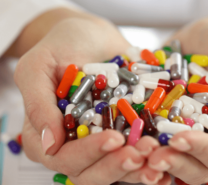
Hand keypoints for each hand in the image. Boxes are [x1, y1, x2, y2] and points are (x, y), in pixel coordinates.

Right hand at [15, 17, 167, 183]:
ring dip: (140, 166)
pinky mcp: (124, 133)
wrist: (92, 36)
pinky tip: (168, 156)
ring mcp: (101, 140)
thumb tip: (49, 144)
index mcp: (47, 134)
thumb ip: (38, 104)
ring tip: (159, 151)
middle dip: (119, 164)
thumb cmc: (61, 45)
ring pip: (118, 167)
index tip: (114, 138)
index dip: (89, 153)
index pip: (64, 157)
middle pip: (93, 172)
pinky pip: (136, 150)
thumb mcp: (38, 67)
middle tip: (144, 150)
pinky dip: (152, 157)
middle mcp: (74, 144)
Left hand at [147, 18, 207, 183]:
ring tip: (135, 151)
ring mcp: (187, 135)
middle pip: (195, 167)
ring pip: (171, 159)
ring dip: (152, 159)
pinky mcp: (165, 124)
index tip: (180, 139)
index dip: (201, 150)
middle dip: (173, 162)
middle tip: (152, 155)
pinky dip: (138, 140)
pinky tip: (124, 137)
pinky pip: (151, 138)